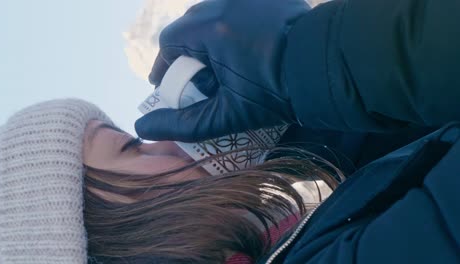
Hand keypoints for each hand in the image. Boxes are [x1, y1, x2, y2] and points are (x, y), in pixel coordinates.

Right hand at [135, 0, 309, 141]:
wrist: (328, 71)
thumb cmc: (278, 93)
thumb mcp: (228, 113)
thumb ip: (184, 123)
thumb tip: (143, 129)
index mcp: (211, 26)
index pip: (170, 41)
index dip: (165, 66)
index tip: (169, 87)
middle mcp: (226, 1)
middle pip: (191, 26)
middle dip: (188, 54)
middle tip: (198, 81)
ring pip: (213, 15)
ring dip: (210, 39)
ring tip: (222, 66)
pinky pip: (237, 10)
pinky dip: (233, 28)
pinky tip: (245, 50)